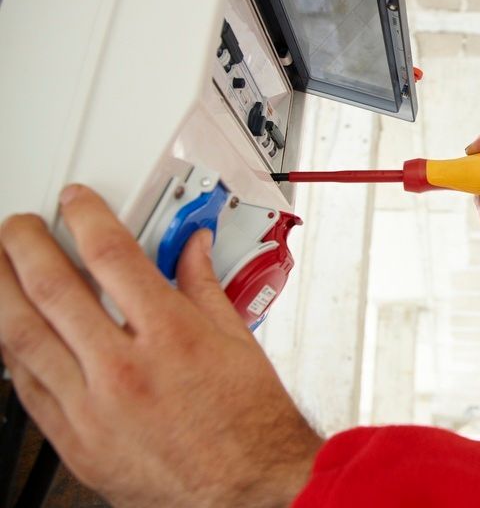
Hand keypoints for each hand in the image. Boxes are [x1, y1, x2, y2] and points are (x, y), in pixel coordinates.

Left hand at [0, 185, 322, 507]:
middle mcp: (125, 369)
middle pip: (53, 289)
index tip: (74, 203)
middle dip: (25, 245)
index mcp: (171, 336)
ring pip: (23, 337)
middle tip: (18, 227)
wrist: (248, 487)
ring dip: (1, 292)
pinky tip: (11, 331)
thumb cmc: (250, 422)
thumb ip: (203, 287)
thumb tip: (190, 250)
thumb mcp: (237, 340)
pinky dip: (13, 351)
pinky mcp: (76, 443)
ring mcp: (93, 409)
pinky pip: (26, 388)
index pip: (113, 256)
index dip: (86, 217)